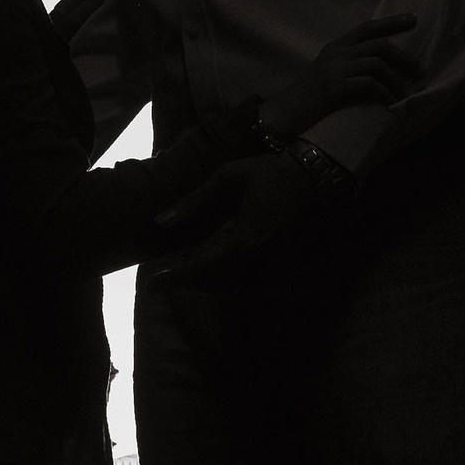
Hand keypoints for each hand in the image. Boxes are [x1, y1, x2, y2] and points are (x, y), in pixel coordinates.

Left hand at [148, 154, 320, 283]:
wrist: (314, 180)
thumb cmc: (269, 174)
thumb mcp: (228, 177)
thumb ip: (194, 201)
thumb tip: (160, 222)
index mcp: (245, 238)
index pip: (201, 265)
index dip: (173, 276)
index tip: (150, 282)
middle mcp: (260, 261)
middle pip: (213, 283)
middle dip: (184, 283)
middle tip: (158, 280)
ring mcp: (272, 269)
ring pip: (229, 290)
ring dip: (202, 286)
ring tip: (178, 277)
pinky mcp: (279, 270)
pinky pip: (246, 287)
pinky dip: (223, 286)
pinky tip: (208, 277)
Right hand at [258, 13, 421, 139]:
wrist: (283, 114)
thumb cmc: (309, 99)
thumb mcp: (328, 73)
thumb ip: (349, 66)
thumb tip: (380, 68)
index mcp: (335, 48)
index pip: (367, 27)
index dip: (392, 22)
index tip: (413, 19)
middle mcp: (336, 54)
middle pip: (378, 45)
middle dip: (404, 58)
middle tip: (419, 71)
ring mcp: (334, 69)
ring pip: (377, 64)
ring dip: (396, 81)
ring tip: (404, 95)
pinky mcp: (334, 87)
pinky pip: (368, 84)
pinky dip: (384, 93)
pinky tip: (389, 103)